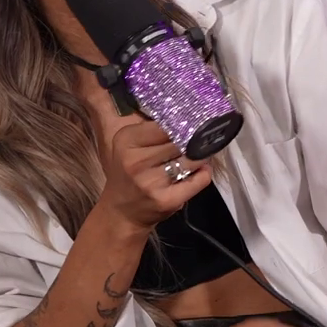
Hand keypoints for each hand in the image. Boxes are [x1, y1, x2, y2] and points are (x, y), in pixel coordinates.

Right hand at [95, 114, 210, 230]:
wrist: (121, 211)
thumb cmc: (129, 172)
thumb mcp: (130, 145)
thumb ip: (153, 129)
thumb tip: (187, 114)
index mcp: (127, 141)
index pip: (165, 124)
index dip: (183, 123)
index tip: (192, 122)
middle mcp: (136, 161)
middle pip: (181, 141)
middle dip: (194, 140)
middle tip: (201, 139)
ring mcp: (151, 182)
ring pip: (192, 159)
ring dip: (201, 156)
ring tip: (200, 155)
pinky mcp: (166, 200)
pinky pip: (199, 180)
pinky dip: (204, 173)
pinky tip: (200, 171)